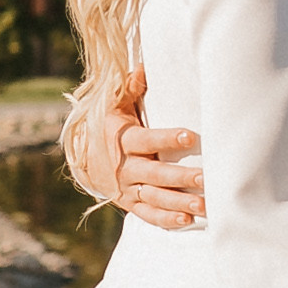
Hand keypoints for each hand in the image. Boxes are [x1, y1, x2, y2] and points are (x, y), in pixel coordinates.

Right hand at [112, 66, 205, 228]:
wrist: (82, 156)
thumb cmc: (107, 124)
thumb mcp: (114, 104)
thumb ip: (130, 87)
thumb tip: (145, 67)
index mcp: (123, 140)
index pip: (148, 140)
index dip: (168, 138)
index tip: (190, 135)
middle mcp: (125, 167)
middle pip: (155, 174)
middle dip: (181, 177)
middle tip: (206, 179)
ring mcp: (127, 188)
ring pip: (154, 197)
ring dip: (179, 203)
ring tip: (203, 205)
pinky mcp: (128, 203)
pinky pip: (147, 214)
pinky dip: (166, 219)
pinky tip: (187, 221)